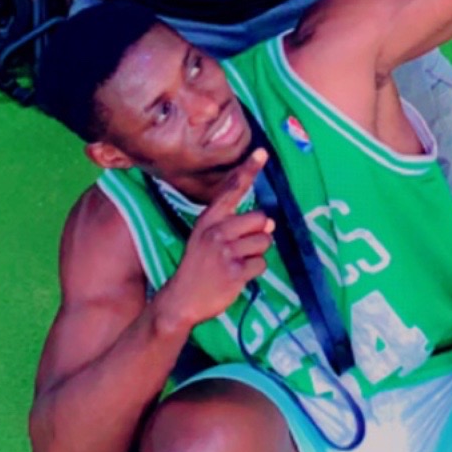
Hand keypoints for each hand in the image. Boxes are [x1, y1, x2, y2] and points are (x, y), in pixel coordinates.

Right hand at [157, 151, 273, 332]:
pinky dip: (254, 272)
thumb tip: (270, 223)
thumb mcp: (205, 238)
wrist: (181, 299)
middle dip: (260, 234)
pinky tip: (236, 277)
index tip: (262, 152)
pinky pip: (261, 264)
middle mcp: (216, 231)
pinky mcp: (234, 271)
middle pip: (261, 219)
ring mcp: (225, 251)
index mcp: (208, 220)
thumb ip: (234, 226)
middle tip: (241, 248)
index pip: (231, 190)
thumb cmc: (198, 267)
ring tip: (236, 263)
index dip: (248, 170)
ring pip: (265, 243)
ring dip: (256, 255)